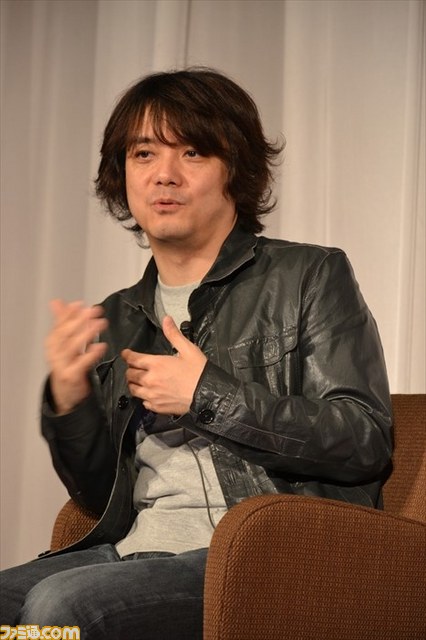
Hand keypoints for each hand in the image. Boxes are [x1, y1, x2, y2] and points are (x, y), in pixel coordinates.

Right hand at [45, 299, 107, 414]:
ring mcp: (61, 365)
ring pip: (72, 347)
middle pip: (64, 334)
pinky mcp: (71, 376)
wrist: (65, 393)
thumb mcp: (62, 343)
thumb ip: (62, 321)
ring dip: (87, 333)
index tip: (80, 304)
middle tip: (93, 310)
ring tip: (100, 323)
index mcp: (52, 343)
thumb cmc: (66, 364)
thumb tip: (57, 302)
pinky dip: (91, 354)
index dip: (69, 314)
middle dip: (79, 320)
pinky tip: (100, 346)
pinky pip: (81, 363)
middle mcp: (54, 353)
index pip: (59, 325)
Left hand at [122, 316, 206, 414]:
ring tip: (137, 380)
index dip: (127, 355)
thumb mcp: (188, 349)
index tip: (126, 354)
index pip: (133, 359)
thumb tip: (166, 320)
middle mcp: (150, 380)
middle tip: (133, 367)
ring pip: (133, 389)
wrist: (208, 394)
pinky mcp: (157, 407)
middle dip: (130, 369)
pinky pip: (143, 402)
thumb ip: (174, 334)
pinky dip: (143, 397)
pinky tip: (149, 394)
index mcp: (156, 364)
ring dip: (133, 383)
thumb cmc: (199, 372)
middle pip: (130, 374)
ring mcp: (152, 395)